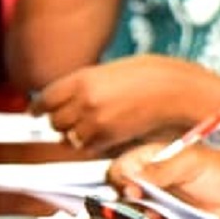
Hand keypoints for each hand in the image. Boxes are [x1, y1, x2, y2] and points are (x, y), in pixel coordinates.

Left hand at [33, 55, 217, 150]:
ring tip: (92, 127)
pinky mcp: (111, 139)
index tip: (37, 111)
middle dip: (62, 120)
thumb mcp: (115, 69)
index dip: (40, 106)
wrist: (182, 91)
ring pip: (70, 138)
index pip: (46, 98)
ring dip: (77, 135)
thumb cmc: (158, 74)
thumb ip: (91, 82)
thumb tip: (77, 95)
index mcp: (84, 79)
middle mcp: (85, 102)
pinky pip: (89, 148)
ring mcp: (97, 123)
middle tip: (72, 117)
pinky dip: (93, 145)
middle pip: (55, 121)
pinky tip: (106, 135)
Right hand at [109, 141, 219, 215]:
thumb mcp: (195, 162)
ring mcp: (160, 202)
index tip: (132, 190)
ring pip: (134, 215)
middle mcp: (152, 181)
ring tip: (161, 218)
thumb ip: (163, 168)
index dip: (121, 180)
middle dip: (130, 204)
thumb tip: (132, 175)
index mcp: (154, 159)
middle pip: (121, 195)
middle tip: (148, 207)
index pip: (120, 168)